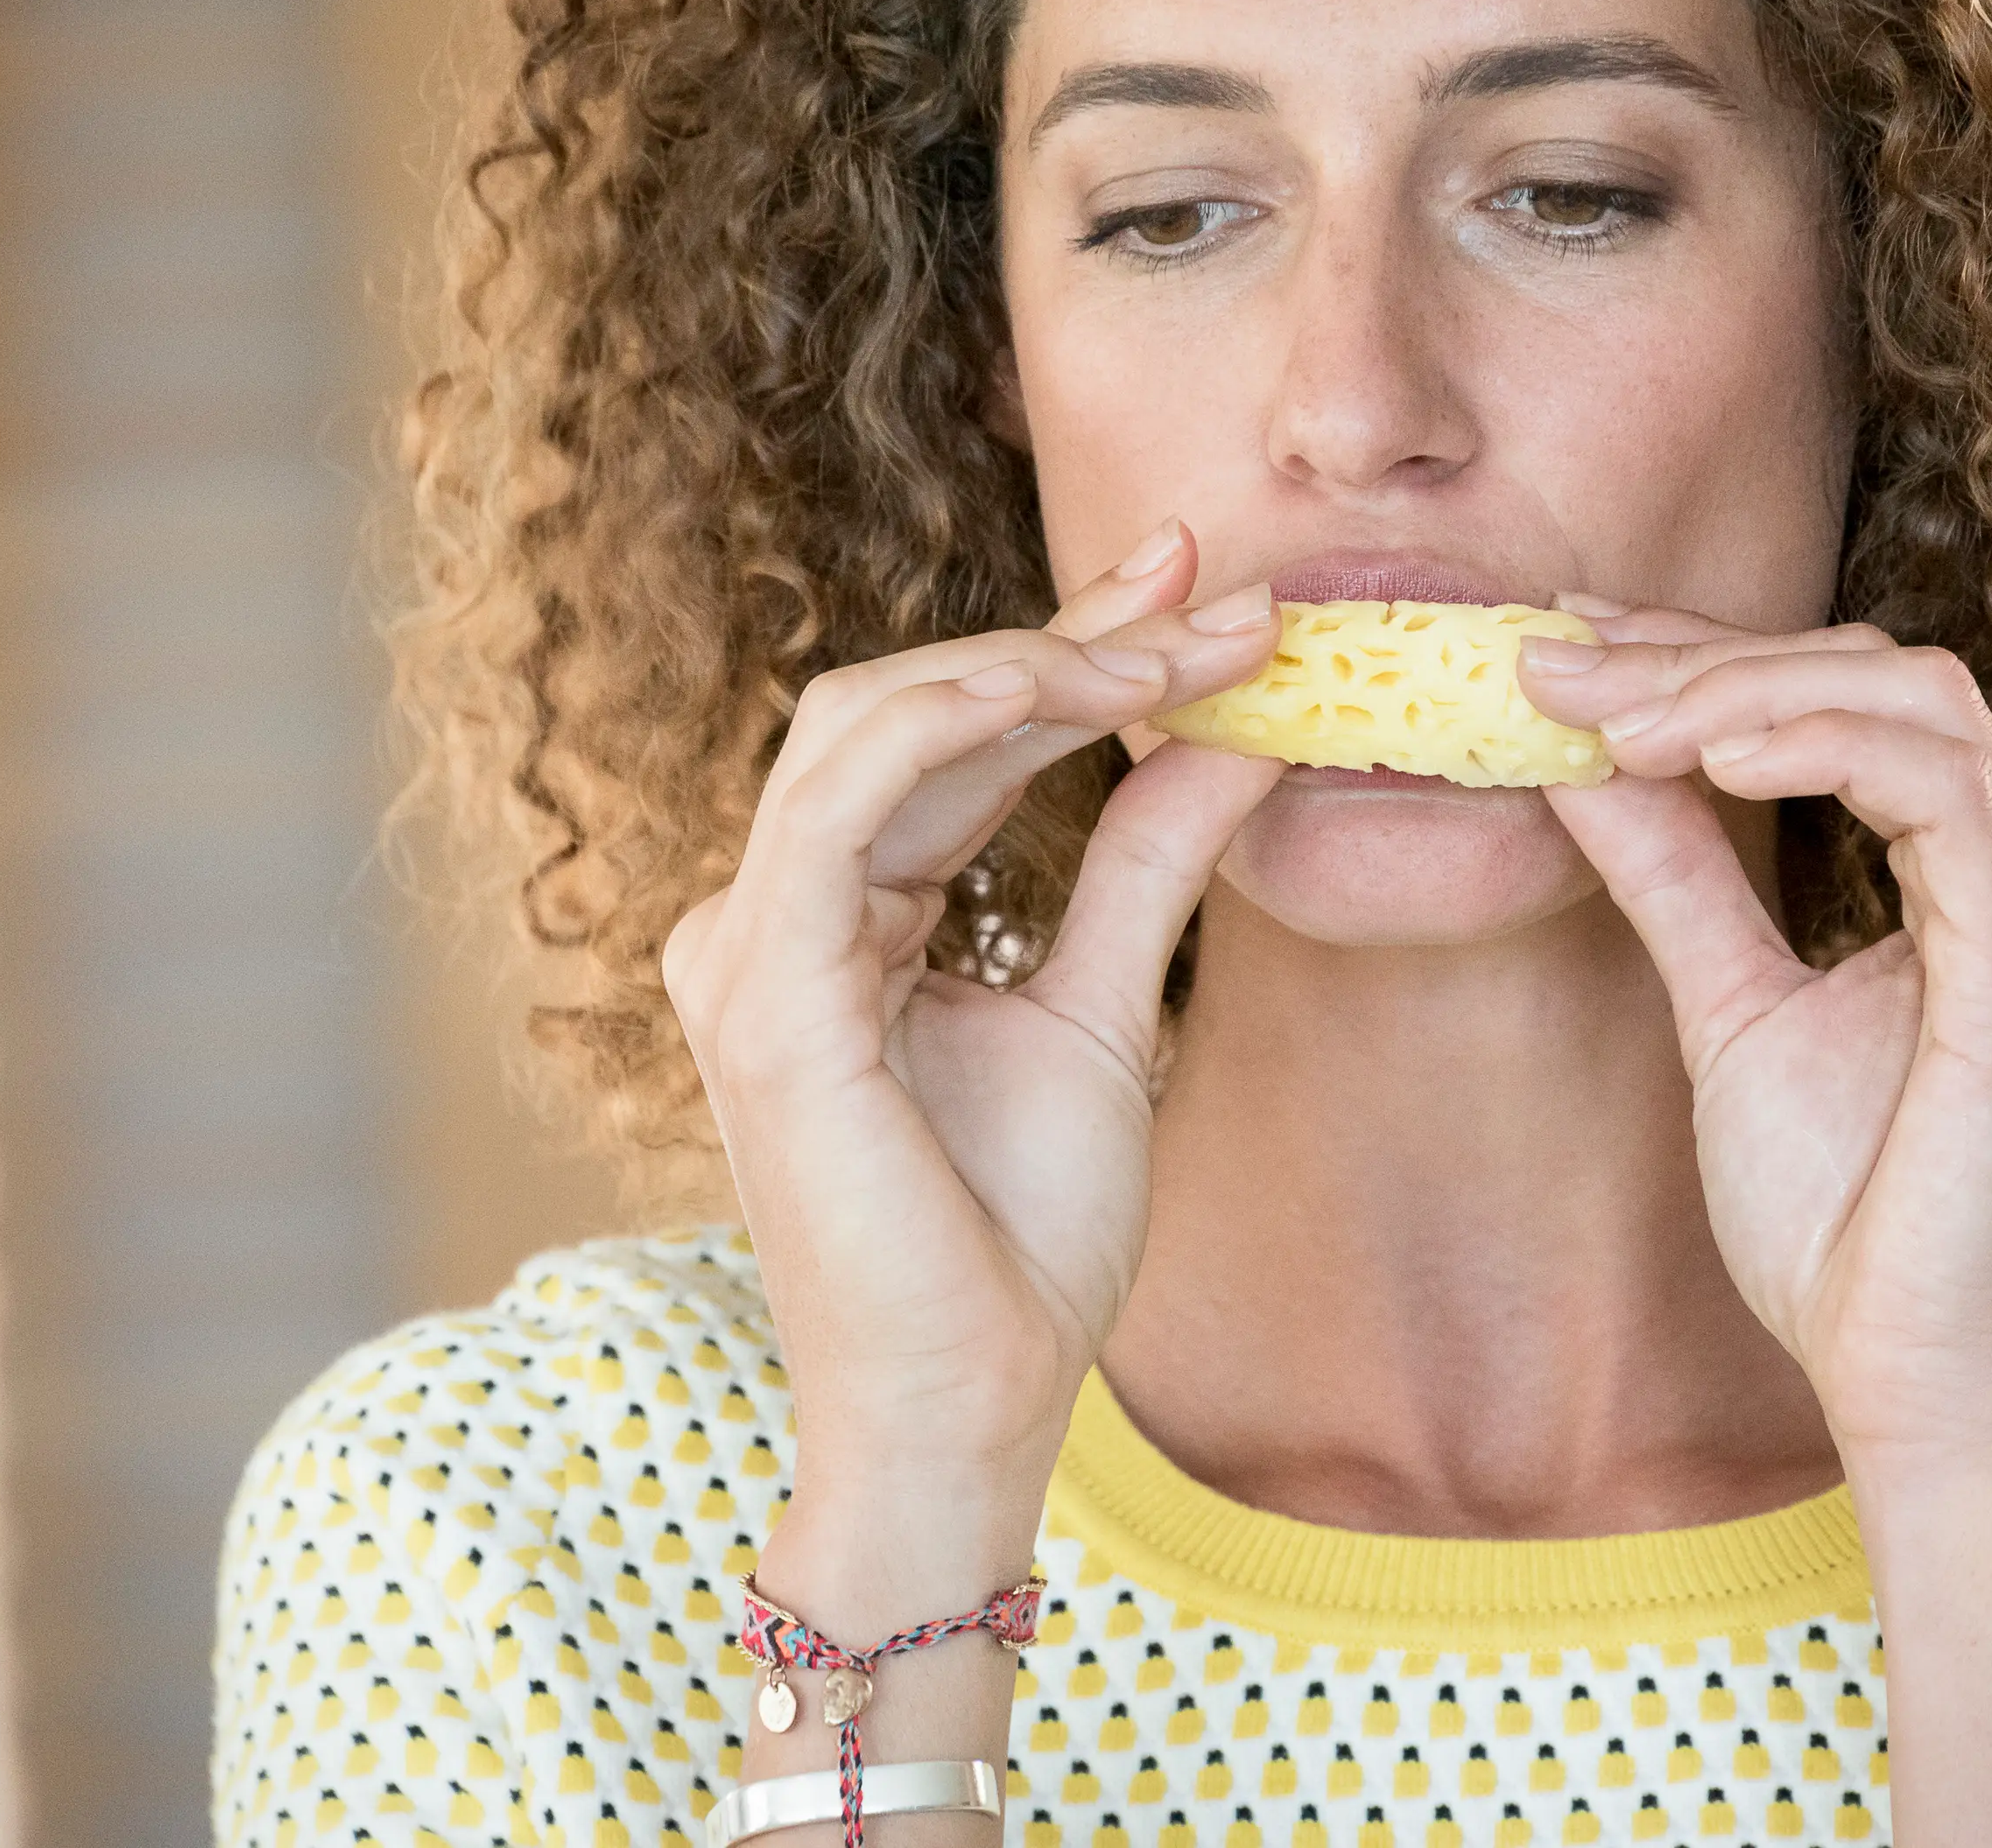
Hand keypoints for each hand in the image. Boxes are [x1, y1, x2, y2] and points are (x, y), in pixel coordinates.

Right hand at [660, 520, 1282, 1503]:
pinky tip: (1084, 686)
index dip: (1074, 650)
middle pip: (906, 705)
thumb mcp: (1107, 1006)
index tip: (1212, 596)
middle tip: (1219, 588)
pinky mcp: (768, 995)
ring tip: (1184, 645)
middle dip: (1068, 633)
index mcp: (833, 919)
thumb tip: (1243, 736)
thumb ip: (1145, 863)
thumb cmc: (1020, 1239)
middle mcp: (769, 917)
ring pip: (871, 724)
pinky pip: (848, 802)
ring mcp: (749, 951)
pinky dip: (964, 719)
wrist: (979, 1402)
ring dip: (1035, 662)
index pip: (946, 740)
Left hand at [1518, 604, 1991, 1479]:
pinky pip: (1939, 785)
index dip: (1708, 655)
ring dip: (1738, 687)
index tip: (1566, 648)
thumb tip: (1579, 759)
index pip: (1858, 700)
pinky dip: (1812, 743)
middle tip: (1557, 663)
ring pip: (1914, 700)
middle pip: (1884, 674)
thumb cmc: (1849, 1231)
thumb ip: (1675, 876)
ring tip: (1604, 718)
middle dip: (1705, 654)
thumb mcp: (1731, 1010)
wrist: (1917, 1397)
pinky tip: (1701, 757)